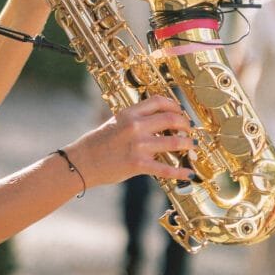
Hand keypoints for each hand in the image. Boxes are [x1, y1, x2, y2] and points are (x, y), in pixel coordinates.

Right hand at [66, 96, 194, 189]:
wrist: (83, 161)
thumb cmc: (99, 142)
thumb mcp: (116, 122)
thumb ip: (136, 119)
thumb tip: (159, 121)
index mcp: (129, 113)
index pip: (158, 101)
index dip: (174, 105)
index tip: (180, 111)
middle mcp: (135, 126)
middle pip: (171, 119)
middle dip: (186, 125)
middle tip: (189, 130)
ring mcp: (138, 146)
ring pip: (175, 142)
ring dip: (188, 145)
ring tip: (191, 147)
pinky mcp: (138, 165)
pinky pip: (166, 169)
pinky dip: (180, 172)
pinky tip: (188, 173)